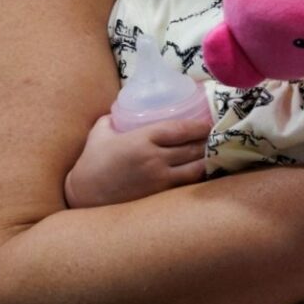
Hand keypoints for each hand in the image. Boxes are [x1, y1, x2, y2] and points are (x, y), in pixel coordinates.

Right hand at [64, 115, 209, 208]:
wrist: (84, 195)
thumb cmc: (91, 162)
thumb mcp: (100, 132)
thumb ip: (114, 118)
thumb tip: (125, 108)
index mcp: (141, 140)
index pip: (179, 129)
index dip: (198, 126)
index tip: (209, 122)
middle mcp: (155, 159)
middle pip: (192, 148)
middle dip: (208, 141)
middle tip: (219, 135)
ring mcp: (160, 179)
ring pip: (196, 168)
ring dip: (208, 159)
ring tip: (216, 153)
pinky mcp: (161, 195)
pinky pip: (187, 184)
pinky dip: (198, 176)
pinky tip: (204, 171)